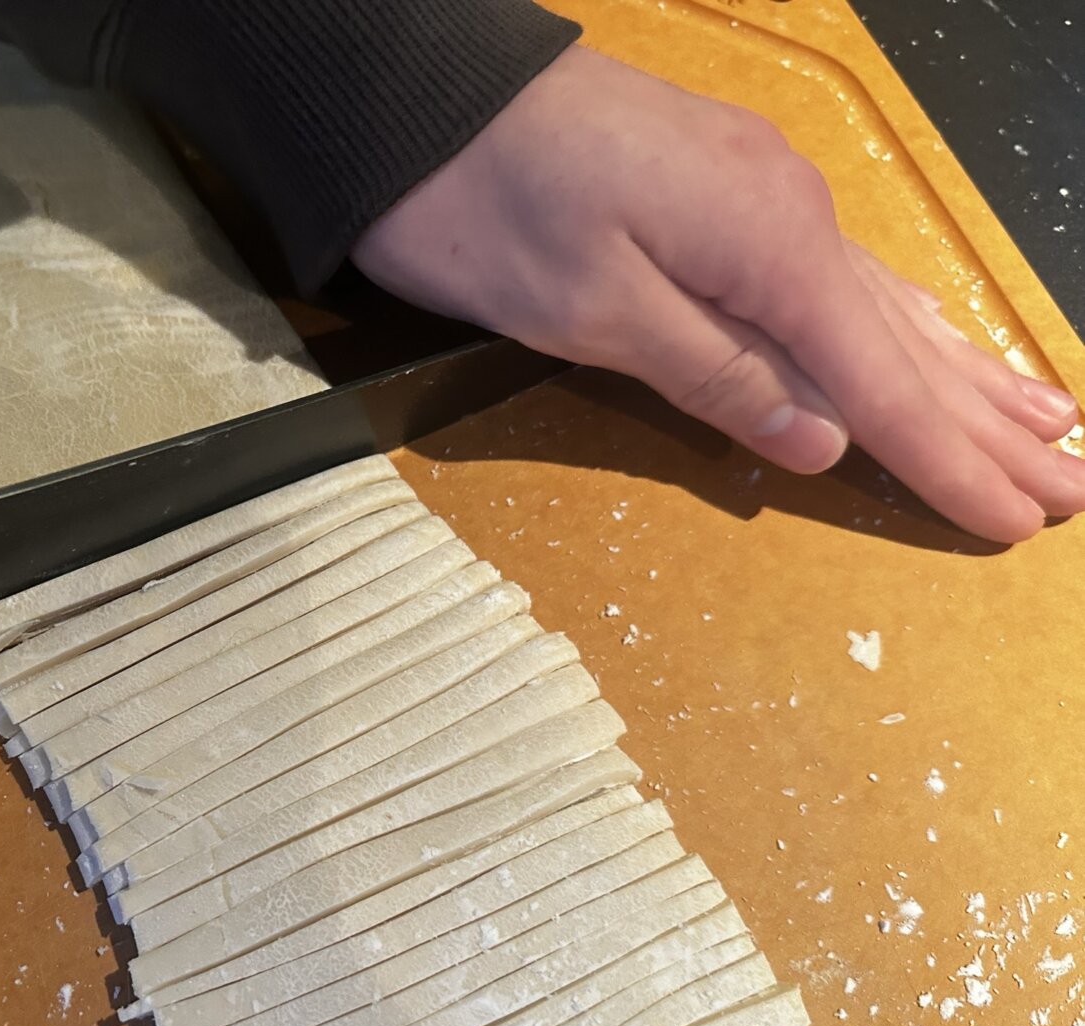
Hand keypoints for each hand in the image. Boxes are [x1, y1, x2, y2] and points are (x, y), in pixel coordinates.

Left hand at [351, 46, 1084, 542]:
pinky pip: (838, 267)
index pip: (877, 382)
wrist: (416, 94)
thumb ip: (715, 373)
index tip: (1016, 520)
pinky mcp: (722, 184)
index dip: (946, 460)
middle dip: (984, 423)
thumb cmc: (486, 208)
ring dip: (960, 370)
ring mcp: (760, 189)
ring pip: (882, 300)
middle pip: (904, 340)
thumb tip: (819, 442)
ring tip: (1039, 420)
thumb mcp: (593, 310)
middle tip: (1068, 488)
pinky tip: (926, 333)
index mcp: (769, 247)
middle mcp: (789, 211)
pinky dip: (894, 315)